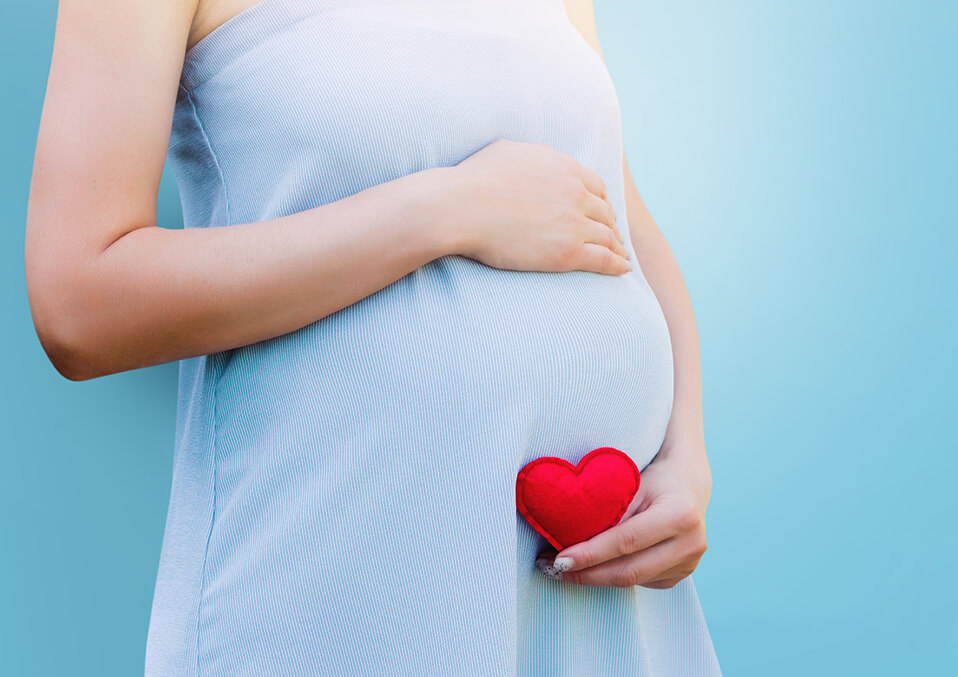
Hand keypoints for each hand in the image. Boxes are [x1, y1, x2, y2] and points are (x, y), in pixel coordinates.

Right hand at [443, 139, 631, 274]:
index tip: (602, 212)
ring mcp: (573, 223)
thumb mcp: (509, 151)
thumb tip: (535, 159)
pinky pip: (603, 259)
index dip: (602, 201)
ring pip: (607, 236)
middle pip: (604, 211)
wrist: (461, 208)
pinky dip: (616, 264)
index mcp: (564, 168)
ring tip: (621, 256)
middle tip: (614, 236)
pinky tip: (623, 269)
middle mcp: (575, 193)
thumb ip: (532, 156)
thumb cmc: (474, 180)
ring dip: (617, 246)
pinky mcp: (567, 252)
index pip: (596, 186)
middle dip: (611, 224)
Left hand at [536, 439, 711, 588]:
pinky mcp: (681, 573)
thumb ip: (607, 510)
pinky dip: (613, 576)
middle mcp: (691, 543)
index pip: (626, 541)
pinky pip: (641, 581)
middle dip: (587, 574)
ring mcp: (689, 563)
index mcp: (679, 515)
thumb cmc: (653, 475)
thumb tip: (569, 538)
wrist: (688, 480)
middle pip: (629, 570)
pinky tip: (594, 568)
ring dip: (595, 578)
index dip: (590, 554)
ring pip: (633, 581)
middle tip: (553, 569)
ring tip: (563, 570)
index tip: (559, 559)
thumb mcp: (630, 482)